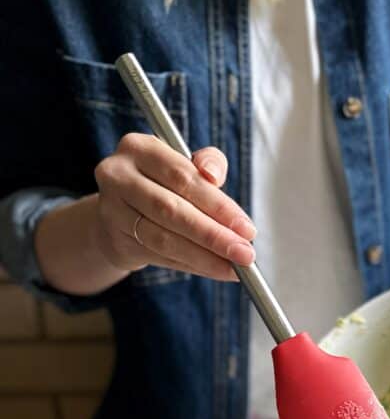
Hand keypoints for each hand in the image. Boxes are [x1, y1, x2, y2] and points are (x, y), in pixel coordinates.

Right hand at [92, 134, 255, 280]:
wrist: (122, 212)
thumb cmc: (163, 184)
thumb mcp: (185, 165)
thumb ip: (208, 164)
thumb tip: (214, 175)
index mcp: (139, 148)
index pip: (182, 177)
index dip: (218, 204)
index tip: (247, 228)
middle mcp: (118, 176)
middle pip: (172, 209)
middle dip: (214, 235)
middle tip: (245, 253)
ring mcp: (112, 210)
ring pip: (164, 238)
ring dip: (205, 256)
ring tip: (235, 267)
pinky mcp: (115, 240)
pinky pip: (160, 256)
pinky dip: (193, 265)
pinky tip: (216, 270)